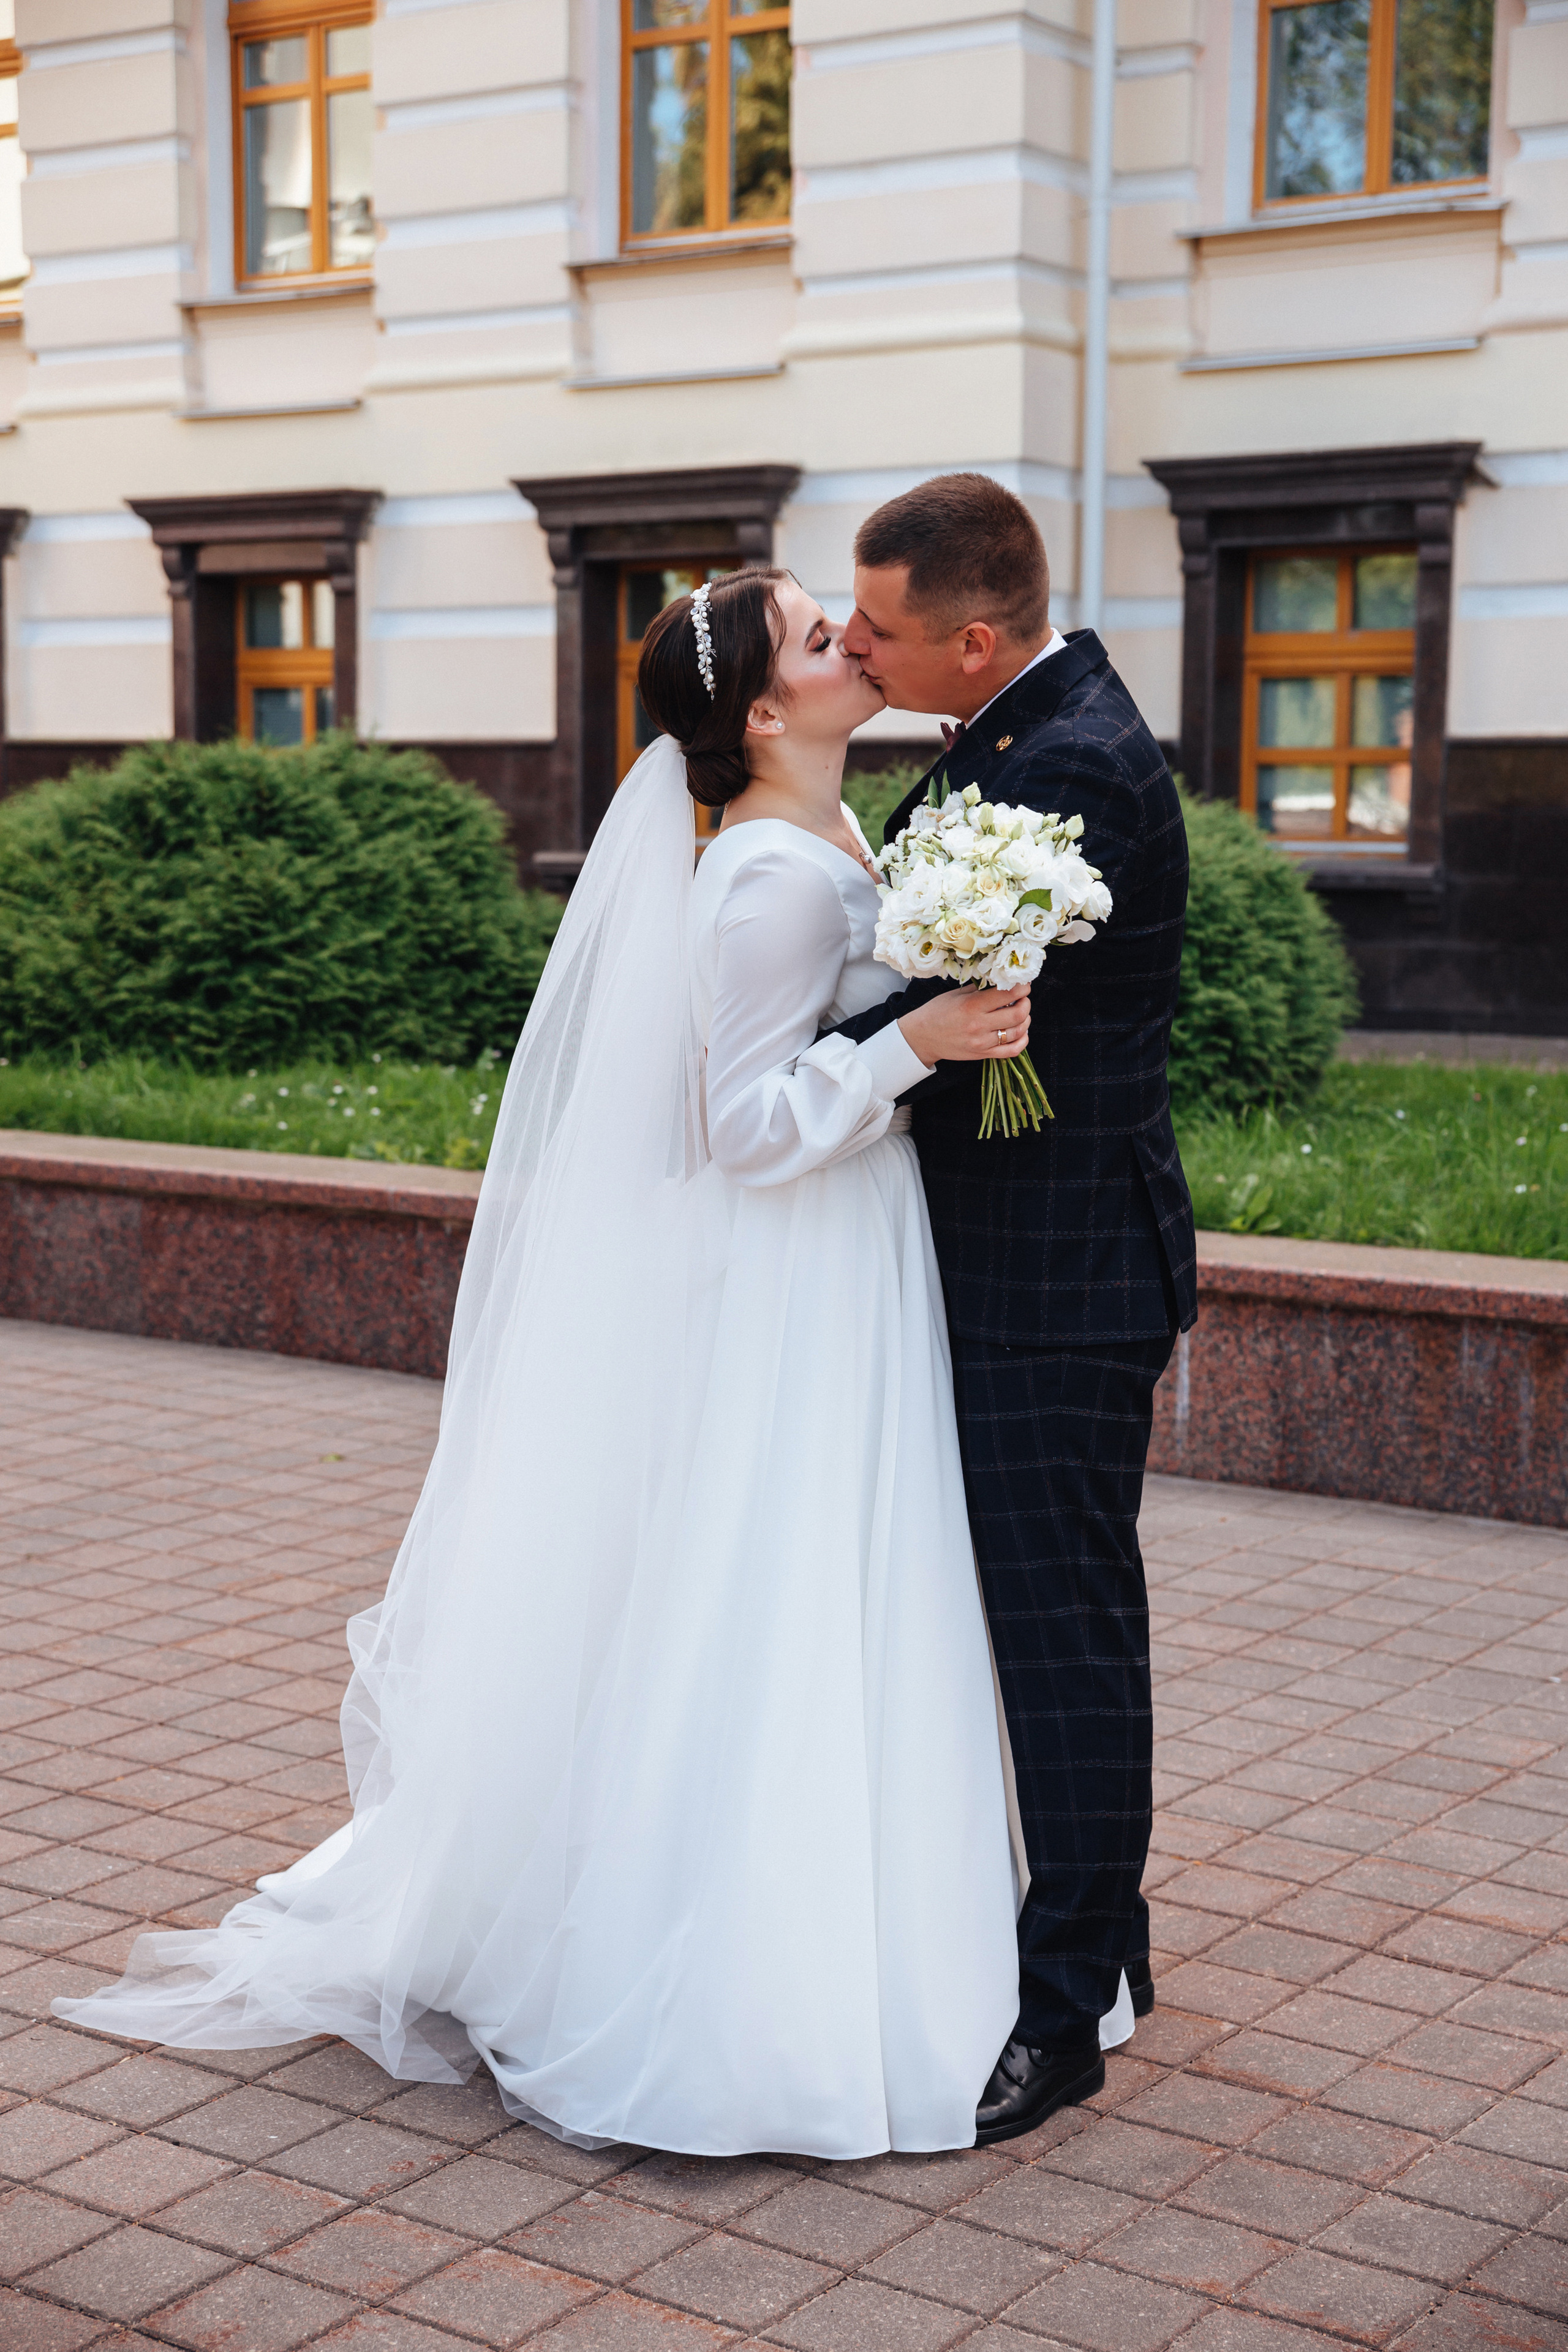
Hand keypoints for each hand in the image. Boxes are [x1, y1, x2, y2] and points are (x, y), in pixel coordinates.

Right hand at [898, 985, 1030, 1066]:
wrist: (922, 1038)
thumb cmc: (937, 1012)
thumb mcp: (956, 994)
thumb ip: (980, 989)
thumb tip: (1002, 981)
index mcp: (972, 1005)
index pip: (1008, 994)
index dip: (1022, 987)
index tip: (1022, 984)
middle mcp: (979, 1025)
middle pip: (1018, 1014)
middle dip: (1026, 1003)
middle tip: (1022, 998)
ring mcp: (982, 1042)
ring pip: (1018, 1032)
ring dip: (1025, 1020)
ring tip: (1020, 1013)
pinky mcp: (983, 1054)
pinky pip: (1012, 1051)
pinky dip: (1022, 1040)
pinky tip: (1020, 1031)